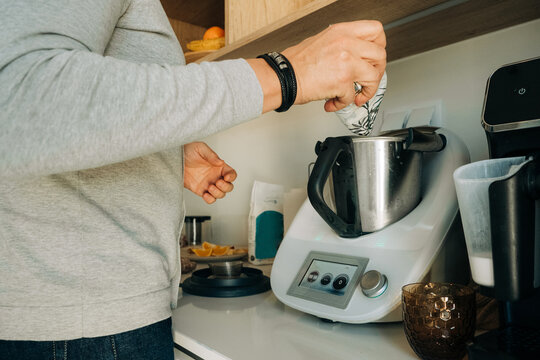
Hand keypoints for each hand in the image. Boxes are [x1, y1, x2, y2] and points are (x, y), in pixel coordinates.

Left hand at [183, 142, 236, 203]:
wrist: (173, 158)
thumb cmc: (187, 150)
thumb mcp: (200, 148)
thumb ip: (211, 155)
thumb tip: (220, 162)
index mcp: (218, 166)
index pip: (231, 173)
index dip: (232, 177)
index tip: (227, 177)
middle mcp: (214, 176)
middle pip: (229, 187)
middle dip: (226, 187)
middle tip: (218, 182)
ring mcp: (208, 184)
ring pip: (220, 194)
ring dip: (218, 193)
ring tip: (210, 187)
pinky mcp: (200, 191)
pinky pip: (209, 199)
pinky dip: (210, 199)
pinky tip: (205, 194)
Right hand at [248, 20, 385, 112]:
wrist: (283, 77)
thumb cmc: (296, 63)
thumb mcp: (323, 41)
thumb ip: (343, 45)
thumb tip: (356, 57)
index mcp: (342, 31)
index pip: (376, 30)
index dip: (379, 46)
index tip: (373, 58)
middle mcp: (346, 43)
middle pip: (380, 54)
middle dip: (377, 71)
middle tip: (368, 79)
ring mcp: (346, 61)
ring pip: (374, 76)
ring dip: (368, 90)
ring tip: (356, 95)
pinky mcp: (342, 81)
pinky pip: (353, 95)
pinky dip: (343, 103)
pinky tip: (334, 102)